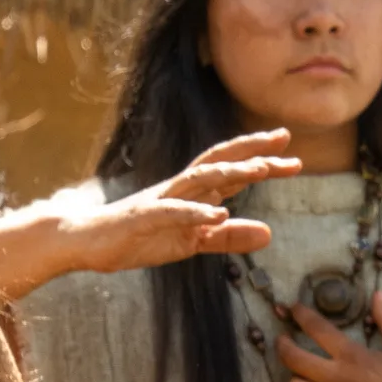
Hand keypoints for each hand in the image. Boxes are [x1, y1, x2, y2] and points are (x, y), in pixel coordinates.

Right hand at [51, 132, 302, 275]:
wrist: (88, 241)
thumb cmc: (140, 237)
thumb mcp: (192, 242)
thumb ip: (229, 238)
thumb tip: (268, 234)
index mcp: (192, 193)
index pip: (231, 169)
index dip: (260, 159)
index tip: (292, 155)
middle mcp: (180, 188)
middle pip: (219, 161)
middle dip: (252, 149)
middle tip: (284, 139)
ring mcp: (162, 200)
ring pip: (200, 179)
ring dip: (232, 172)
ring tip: (262, 168)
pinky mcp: (145, 219)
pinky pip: (173, 213)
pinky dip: (197, 213)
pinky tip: (220, 215)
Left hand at [276, 291, 381, 381]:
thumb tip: (378, 295)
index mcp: (353, 356)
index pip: (315, 328)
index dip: (299, 315)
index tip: (292, 310)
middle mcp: (336, 379)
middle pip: (291, 358)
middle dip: (283, 346)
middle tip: (283, 342)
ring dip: (296, 380)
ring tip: (302, 377)